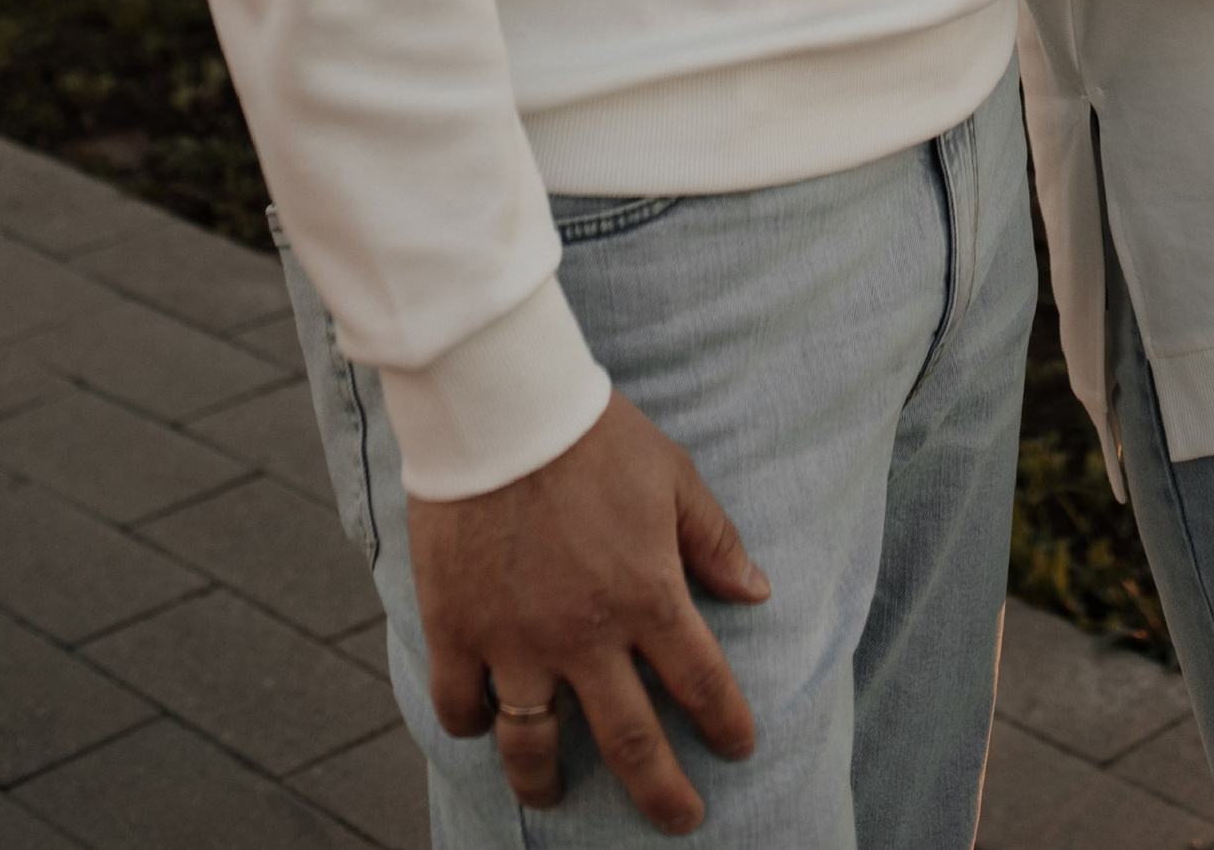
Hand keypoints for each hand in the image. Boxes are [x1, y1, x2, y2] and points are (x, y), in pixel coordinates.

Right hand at [416, 392, 769, 833]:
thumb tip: (756, 592)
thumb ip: (713, 541)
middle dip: (663, 793)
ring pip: (533, 746)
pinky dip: (471, 724)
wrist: (502, 406)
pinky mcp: (457, 630)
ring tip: (555, 800)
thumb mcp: (672, 476)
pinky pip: (461, 705)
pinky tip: (483, 726)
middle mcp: (585, 636)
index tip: (738, 748)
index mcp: (647, 595)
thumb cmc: (594, 434)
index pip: (702, 684)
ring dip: (547, 784)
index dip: (726, 724)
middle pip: (631, 742)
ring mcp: (516, 641)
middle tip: (680, 820)